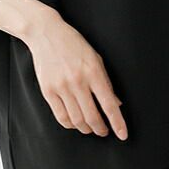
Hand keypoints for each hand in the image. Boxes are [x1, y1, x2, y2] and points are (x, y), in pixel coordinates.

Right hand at [24, 10, 127, 140]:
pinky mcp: (48, 91)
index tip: (123, 134)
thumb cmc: (74, 44)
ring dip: (86, 129)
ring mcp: (61, 87)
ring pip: (77, 120)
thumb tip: (116, 104)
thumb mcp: (96, 58)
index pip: (108, 104)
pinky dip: (70, 124)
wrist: (46, 33)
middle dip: (101, 129)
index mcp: (93, 72)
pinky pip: (61, 116)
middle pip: (92, 117)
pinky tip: (75, 123)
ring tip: (91, 128)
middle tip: (105, 132)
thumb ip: (106, 82)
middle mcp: (78, 81)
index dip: (117, 122)